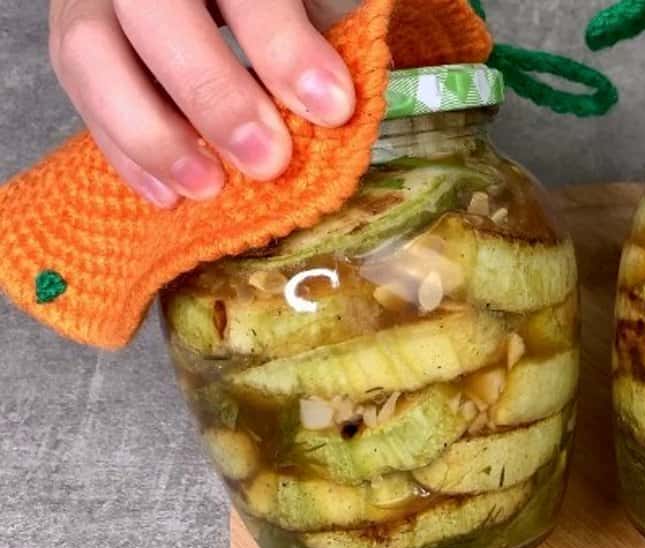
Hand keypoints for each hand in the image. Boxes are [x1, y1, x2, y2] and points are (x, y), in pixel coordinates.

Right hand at [48, 0, 360, 207]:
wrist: (212, 2)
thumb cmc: (275, 8)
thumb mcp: (304, 5)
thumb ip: (316, 34)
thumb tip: (332, 103)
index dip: (283, 45)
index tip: (331, 106)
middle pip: (155, 13)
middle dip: (212, 93)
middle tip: (267, 159)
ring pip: (90, 53)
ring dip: (151, 132)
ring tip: (206, 187)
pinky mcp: (74, 36)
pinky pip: (76, 91)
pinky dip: (122, 150)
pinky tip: (167, 195)